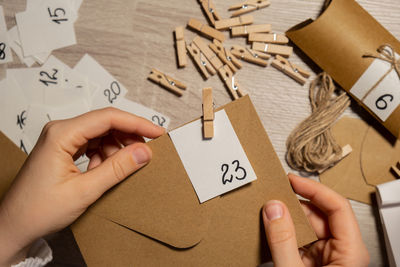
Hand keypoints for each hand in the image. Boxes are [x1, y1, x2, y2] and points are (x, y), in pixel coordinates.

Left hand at [0, 108, 164, 265]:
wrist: (14, 227)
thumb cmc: (38, 210)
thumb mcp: (84, 191)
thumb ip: (117, 169)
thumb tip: (144, 152)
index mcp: (62, 134)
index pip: (108, 117)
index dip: (136, 123)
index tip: (157, 133)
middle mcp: (61, 131)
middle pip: (105, 124)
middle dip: (128, 137)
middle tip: (146, 152)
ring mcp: (62, 140)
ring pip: (101, 135)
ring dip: (116, 150)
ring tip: (122, 169)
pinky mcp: (64, 150)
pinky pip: (92, 146)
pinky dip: (105, 157)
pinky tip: (105, 172)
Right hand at [262, 174, 369, 266]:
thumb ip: (283, 241)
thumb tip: (274, 209)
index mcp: (350, 253)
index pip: (338, 207)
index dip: (313, 189)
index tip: (292, 180)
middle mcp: (342, 253)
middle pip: (317, 216)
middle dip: (292, 207)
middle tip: (271, 198)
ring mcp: (328, 258)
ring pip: (306, 228)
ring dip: (286, 222)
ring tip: (266, 215)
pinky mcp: (314, 264)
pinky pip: (299, 241)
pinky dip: (284, 236)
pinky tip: (270, 232)